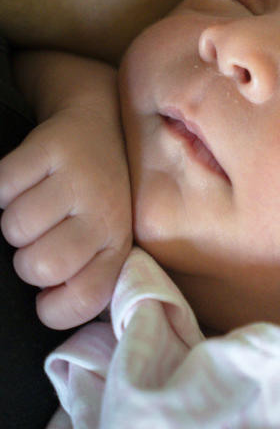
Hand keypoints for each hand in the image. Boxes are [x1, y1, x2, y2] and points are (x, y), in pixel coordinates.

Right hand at [0, 54, 132, 328]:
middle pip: (38, 266)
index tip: (48, 293)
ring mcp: (80, 177)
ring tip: (37, 201)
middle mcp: (106, 211)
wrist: (100, 120)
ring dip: (14, 218)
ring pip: (14, 228)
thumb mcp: (104, 238)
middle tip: (42, 234)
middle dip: (26, 256)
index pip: (83, 300)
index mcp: (118, 242)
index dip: (53, 307)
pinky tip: (27, 178)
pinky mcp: (53, 147)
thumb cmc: (94, 193)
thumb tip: (49, 308)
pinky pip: (1, 186)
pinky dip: (3, 186)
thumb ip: (84, 277)